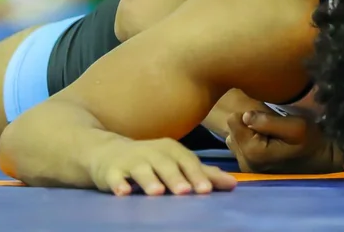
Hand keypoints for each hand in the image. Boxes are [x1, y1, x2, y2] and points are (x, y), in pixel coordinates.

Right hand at [88, 137, 236, 195]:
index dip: (197, 175)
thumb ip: (204, 173)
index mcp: (170, 150)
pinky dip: (118, 184)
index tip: (206, 191)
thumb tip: (234, 184)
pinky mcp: (110, 171)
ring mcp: (130, 161)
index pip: (187, 162)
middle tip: (185, 192)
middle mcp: (152, 152)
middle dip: (175, 177)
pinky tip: (123, 193)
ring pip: (140, 170)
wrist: (108, 152)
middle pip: (165, 165)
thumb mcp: (177, 162)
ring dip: (149, 180)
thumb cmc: (151, 160)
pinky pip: (114, 177)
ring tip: (157, 193)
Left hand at [226, 111, 340, 173]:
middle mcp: (245, 163)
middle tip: (271, 127)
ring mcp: (246, 168)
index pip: (233, 120)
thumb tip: (245, 115)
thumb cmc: (311, 141)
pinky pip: (240, 147)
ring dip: (248, 133)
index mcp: (253, 152)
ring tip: (269, 135)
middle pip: (232, 129)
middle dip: (248, 124)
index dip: (250, 114)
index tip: (268, 119)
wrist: (321, 160)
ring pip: (234, 137)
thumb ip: (268, 121)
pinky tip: (267, 143)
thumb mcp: (295, 126)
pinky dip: (250, 141)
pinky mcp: (249, 169)